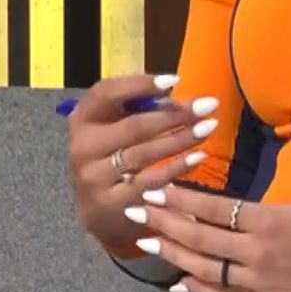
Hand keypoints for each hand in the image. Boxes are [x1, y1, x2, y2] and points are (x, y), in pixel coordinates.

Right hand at [65, 72, 222, 254]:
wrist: (98, 210)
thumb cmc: (112, 158)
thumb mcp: (113, 129)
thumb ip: (137, 109)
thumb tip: (173, 91)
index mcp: (82, 119)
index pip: (105, 93)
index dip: (139, 84)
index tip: (174, 81)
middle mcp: (82, 147)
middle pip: (133, 126)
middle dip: (174, 115)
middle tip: (208, 105)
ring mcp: (94, 177)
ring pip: (143, 154)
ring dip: (180, 139)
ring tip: (209, 127)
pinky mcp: (111, 203)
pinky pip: (149, 181)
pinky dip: (176, 168)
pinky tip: (198, 157)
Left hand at [123, 101, 290, 291]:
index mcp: (270, 222)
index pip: (215, 209)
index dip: (181, 199)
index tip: (154, 187)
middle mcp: (258, 253)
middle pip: (200, 238)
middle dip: (163, 223)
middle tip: (134, 210)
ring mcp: (259, 282)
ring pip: (205, 269)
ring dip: (172, 256)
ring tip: (143, 242)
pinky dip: (198, 291)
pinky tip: (177, 283)